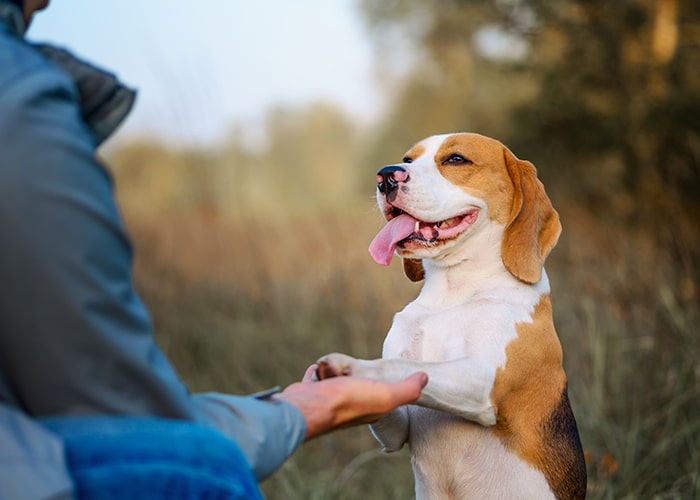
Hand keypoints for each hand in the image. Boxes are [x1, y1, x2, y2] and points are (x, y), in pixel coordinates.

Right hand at [274, 365, 427, 440]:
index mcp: (370, 409)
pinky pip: (315, 379)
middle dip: (356, 376)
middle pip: (356, 386)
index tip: (386, 375)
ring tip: (336, 368)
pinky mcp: (310, 393)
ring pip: (335, 381)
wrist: (310, 406)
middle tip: (355, 369)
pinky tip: (318, 369)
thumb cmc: (349, 401)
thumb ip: (408, 390)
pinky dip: (318, 373)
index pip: (382, 395)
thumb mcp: (387, 395)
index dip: (384, 385)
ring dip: (335, 372)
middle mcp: (349, 407)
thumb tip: (426, 378)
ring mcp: (328, 400)